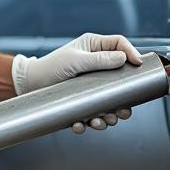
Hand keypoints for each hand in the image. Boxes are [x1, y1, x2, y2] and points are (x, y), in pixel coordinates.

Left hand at [11, 32, 142, 132]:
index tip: (139, 65)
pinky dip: (89, 121)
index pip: (120, 45)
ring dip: (109, 115)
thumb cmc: (50, 66)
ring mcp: (92, 85)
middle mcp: (97, 65)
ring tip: (101, 121)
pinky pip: (93, 113)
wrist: (29, 84)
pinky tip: (81, 124)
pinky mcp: (84, 100)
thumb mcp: (75, 61)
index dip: (132, 53)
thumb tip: (123, 59)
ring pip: (110, 101)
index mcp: (95, 48)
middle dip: (124, 99)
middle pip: (121, 79)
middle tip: (124, 110)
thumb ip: (99, 60)